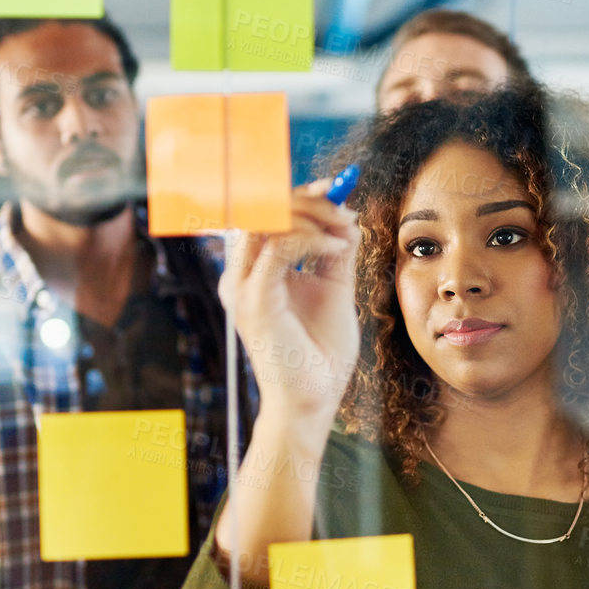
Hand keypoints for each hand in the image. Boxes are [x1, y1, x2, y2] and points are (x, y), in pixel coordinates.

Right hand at [219, 179, 359, 416]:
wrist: (313, 400)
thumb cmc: (320, 353)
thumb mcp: (334, 289)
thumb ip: (336, 251)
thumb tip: (348, 214)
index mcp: (253, 271)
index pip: (266, 214)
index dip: (299, 194)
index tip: (335, 187)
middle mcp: (240, 274)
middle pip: (262, 209)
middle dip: (308, 199)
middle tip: (344, 208)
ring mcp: (242, 286)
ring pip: (267, 220)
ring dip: (312, 216)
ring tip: (344, 230)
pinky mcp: (254, 300)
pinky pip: (280, 246)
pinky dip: (312, 239)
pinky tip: (337, 249)